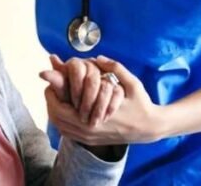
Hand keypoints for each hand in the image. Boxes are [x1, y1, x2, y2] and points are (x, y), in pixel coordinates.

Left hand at [45, 55, 165, 144]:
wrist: (150, 128)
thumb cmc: (141, 104)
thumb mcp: (132, 83)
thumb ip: (115, 68)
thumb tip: (97, 58)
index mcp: (95, 118)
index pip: (60, 108)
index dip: (52, 94)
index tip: (52, 82)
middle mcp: (89, 131)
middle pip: (56, 119)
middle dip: (50, 102)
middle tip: (51, 89)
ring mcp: (90, 139)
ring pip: (61, 128)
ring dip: (54, 113)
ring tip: (56, 98)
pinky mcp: (92, 142)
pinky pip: (69, 134)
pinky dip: (62, 123)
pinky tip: (64, 110)